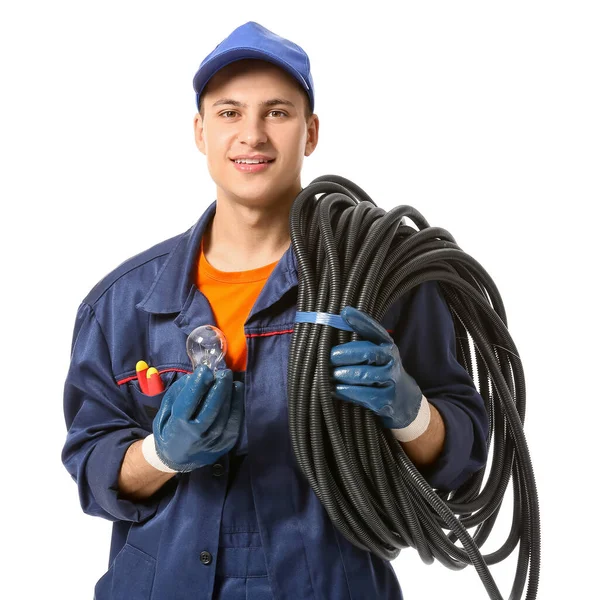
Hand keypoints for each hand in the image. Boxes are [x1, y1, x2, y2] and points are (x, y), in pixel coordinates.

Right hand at [152, 365, 243, 471]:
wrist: (176, 460)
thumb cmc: (169, 429)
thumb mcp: (165, 411)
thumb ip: (178, 393)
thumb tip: (194, 377)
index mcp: (178, 426)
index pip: (189, 402)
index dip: (198, 384)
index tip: (205, 369)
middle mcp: (197, 436)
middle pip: (211, 408)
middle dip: (220, 388)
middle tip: (224, 373)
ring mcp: (212, 443)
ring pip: (225, 416)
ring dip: (231, 396)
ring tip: (232, 381)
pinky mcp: (224, 446)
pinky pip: (234, 424)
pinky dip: (238, 407)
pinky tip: (237, 393)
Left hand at [329, 306, 423, 430]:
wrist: (403, 398)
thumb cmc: (380, 370)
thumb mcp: (375, 352)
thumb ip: (358, 339)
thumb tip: (335, 322)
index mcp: (387, 345)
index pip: (374, 330)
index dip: (360, 320)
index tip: (345, 313)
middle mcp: (392, 359)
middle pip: (369, 353)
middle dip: (346, 354)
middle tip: (329, 357)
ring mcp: (391, 380)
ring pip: (365, 375)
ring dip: (344, 374)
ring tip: (329, 374)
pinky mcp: (387, 400)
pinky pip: (364, 395)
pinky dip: (347, 392)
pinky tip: (335, 389)